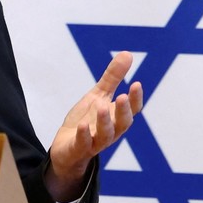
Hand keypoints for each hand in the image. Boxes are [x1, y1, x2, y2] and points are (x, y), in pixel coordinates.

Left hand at [45, 51, 142, 200]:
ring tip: (102, 108)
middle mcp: (110, 131)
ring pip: (105, 135)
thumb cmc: (87, 120)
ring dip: (105, 122)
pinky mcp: (79, 149)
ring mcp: (95, 141)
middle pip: (122, 123)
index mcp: (116, 117)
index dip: (135, 98)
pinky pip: (84, 144)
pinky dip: (84, 136)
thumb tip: (128, 53)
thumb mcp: (98, 96)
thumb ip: (112, 77)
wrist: (66, 147)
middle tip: (122, 96)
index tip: (136, 84)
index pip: (131, 109)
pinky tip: (82, 126)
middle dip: (123, 111)